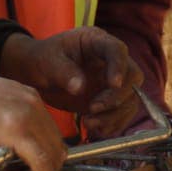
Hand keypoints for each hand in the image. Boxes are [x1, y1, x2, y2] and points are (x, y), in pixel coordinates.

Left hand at [0, 28, 142, 137]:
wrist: (39, 73)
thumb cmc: (43, 59)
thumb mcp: (48, 61)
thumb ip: (63, 72)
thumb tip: (79, 87)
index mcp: (96, 41)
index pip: (117, 50)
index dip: (119, 67)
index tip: (112, 84)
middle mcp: (110, 60)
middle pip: (132, 76)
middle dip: (117, 96)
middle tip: (93, 108)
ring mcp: (112, 81)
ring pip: (130, 99)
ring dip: (114, 115)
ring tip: (88, 123)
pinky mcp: (110, 100)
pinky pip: (122, 114)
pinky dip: (112, 125)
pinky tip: (94, 129)